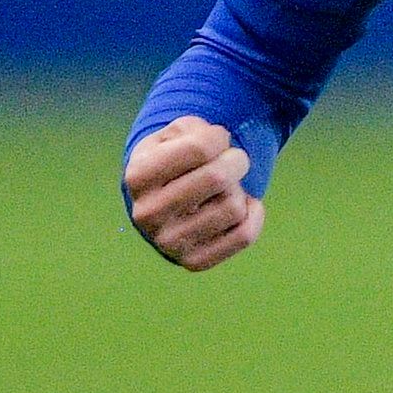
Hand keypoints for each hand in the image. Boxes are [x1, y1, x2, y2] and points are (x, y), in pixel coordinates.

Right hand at [125, 117, 260, 269]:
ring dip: (240, 190)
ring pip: (234, 206)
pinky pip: (245, 236)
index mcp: (138, 176)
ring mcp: (168, 243)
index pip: (199, 148)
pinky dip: (254, 214)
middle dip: (237, 161)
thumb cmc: (174, 161)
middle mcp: (147, 214)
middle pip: (218, 178)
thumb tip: (221, 140)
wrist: (163, 205)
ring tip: (226, 188)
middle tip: (234, 160)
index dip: (219, 137)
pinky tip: (244, 205)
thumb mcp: (175, 135)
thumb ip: (196, 129)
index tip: (218, 140)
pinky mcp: (192, 263)